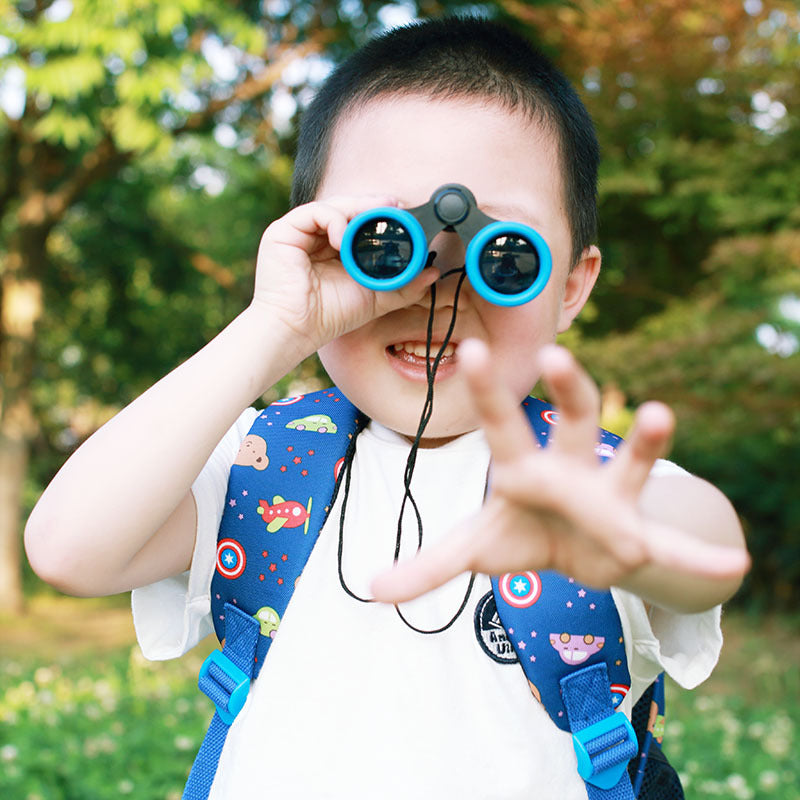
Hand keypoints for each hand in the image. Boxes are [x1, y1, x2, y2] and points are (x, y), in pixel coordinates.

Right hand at [251, 195, 437, 351]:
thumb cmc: (330, 316)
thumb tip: (433, 273)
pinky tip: (343, 238)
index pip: (359, 221)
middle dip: (372, 206)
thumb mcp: (375, 297)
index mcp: (334, 249)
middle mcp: (316, 237)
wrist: (297, 330)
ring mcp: (299, 232)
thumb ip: (403, 285)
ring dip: (356, 210)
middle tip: (395, 207)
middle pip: (347, 209)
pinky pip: (314, 213)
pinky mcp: (283, 232)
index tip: (403, 214)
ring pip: (333, 206)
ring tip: (374, 220)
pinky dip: (333, 220)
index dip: (380, 215)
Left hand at [371, 340, 748, 606]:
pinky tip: (732, 565)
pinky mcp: (635, 534)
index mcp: (520, 466)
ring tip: (657, 412)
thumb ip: (428, 566)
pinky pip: (670, 543)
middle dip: (565, 388)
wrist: (577, 555)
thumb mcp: (473, 549)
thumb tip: (369, 591)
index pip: (499, 420)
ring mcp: (605, 496)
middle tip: (555, 356)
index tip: (467, 346)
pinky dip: (697, 554)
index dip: (484, 387)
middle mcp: (567, 467)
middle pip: (568, 417)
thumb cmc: (520, 535)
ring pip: (626, 459)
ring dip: (642, 439)